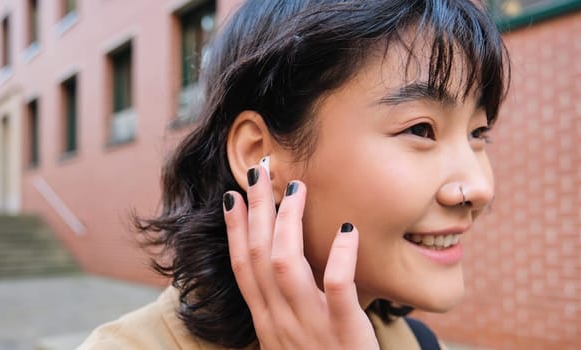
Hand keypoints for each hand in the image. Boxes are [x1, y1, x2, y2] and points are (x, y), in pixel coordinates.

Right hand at [222, 165, 378, 348]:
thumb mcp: (293, 342)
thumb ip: (286, 310)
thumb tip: (281, 270)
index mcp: (267, 324)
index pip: (242, 268)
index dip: (235, 230)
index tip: (233, 196)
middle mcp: (280, 323)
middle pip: (257, 256)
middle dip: (255, 210)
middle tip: (260, 171)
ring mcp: (310, 328)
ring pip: (286, 265)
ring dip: (287, 222)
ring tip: (296, 189)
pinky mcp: (345, 334)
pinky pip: (338, 288)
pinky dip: (341, 256)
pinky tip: (347, 229)